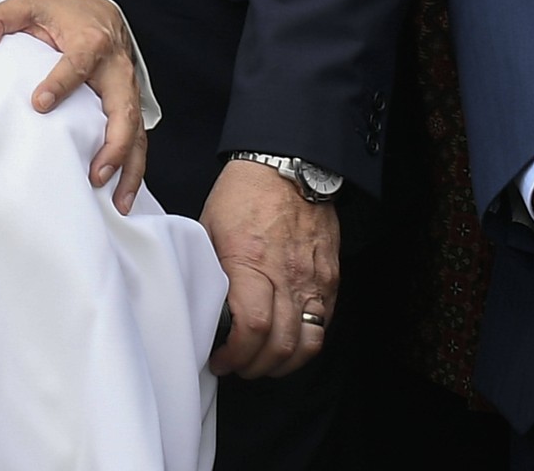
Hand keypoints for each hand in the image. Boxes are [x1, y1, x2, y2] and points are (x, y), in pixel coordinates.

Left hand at [0, 0, 145, 211]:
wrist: (100, 14)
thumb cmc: (61, 13)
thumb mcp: (25, 7)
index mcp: (90, 41)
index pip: (77, 63)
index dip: (60, 83)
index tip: (39, 103)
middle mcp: (116, 67)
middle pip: (123, 108)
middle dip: (113, 144)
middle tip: (94, 174)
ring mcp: (127, 89)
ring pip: (136, 130)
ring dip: (128, 166)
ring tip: (117, 200)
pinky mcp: (129, 104)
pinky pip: (137, 137)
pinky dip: (133, 167)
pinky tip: (121, 194)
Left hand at [202, 159, 339, 378]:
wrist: (288, 166)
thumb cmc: (243, 195)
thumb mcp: (210, 228)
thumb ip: (211, 270)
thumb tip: (202, 304)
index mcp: (251, 263)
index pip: (252, 327)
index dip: (235, 354)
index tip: (219, 359)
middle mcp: (287, 277)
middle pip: (281, 345)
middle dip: (256, 367)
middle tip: (236, 367)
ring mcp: (314, 280)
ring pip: (308, 343)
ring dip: (284, 363)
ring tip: (261, 362)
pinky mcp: (331, 279)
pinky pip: (324, 324)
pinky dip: (305, 343)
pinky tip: (285, 342)